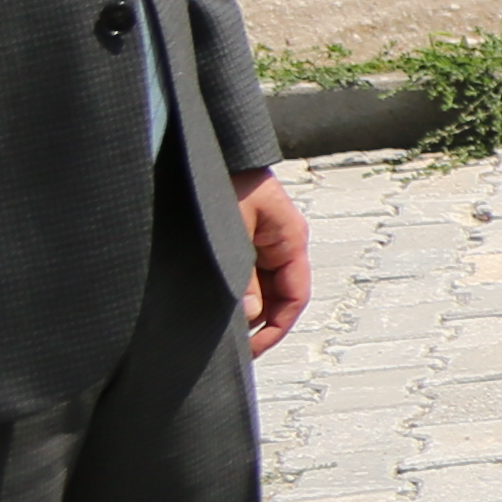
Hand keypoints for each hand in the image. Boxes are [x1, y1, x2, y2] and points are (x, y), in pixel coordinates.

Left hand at [234, 169, 311, 352]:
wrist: (206, 151)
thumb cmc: (224, 180)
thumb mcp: (233, 231)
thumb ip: (243, 275)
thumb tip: (250, 314)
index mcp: (290, 239)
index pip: (295, 296)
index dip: (277, 328)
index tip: (252, 350)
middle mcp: (281, 243)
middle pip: (279, 296)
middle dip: (260, 324)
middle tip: (234, 349)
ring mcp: (262, 241)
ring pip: (261, 288)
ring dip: (246, 310)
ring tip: (222, 332)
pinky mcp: (243, 238)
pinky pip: (246, 274)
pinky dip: (236, 293)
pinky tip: (217, 306)